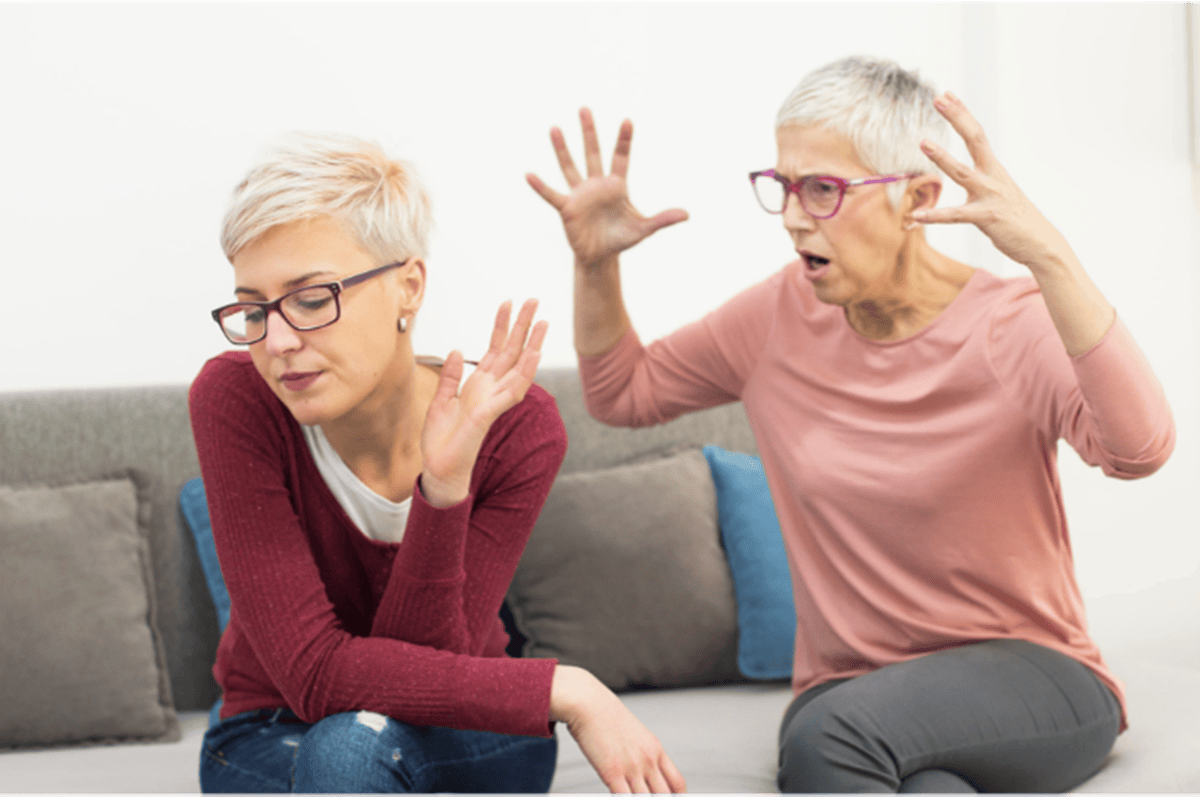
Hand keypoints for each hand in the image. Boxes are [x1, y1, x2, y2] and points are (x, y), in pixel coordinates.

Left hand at [419, 299, 546, 507]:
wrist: (439, 467)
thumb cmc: (442, 440)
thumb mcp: (440, 400)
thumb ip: (451, 377)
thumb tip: (457, 350)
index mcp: (479, 385)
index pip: (495, 348)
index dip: (502, 325)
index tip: (508, 302)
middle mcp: (491, 389)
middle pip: (512, 352)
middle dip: (523, 326)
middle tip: (535, 300)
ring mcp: (493, 400)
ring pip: (519, 367)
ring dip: (533, 344)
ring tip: (544, 322)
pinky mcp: (490, 412)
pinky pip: (512, 390)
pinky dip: (525, 372)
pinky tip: (535, 355)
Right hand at [526, 107, 687, 267]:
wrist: (600, 256)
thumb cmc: (622, 239)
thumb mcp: (644, 229)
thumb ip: (662, 219)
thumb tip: (687, 214)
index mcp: (616, 185)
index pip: (621, 157)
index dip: (624, 140)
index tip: (627, 120)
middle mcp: (596, 184)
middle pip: (593, 153)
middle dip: (589, 132)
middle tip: (585, 108)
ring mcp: (580, 194)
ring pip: (570, 166)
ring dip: (562, 149)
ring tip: (554, 128)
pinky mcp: (566, 208)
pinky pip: (552, 194)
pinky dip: (541, 187)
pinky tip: (529, 175)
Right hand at [551, 665, 686, 795]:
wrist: (590, 704)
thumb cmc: (607, 717)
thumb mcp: (635, 734)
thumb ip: (643, 753)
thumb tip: (644, 771)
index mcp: (656, 750)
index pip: (677, 783)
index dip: (677, 798)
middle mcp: (648, 760)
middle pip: (665, 796)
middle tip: (650, 799)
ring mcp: (632, 768)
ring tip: (632, 797)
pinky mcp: (613, 773)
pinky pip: (624, 798)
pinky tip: (617, 798)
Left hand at [912, 92, 1072, 271]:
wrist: (1041, 243)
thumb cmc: (1016, 219)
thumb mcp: (1000, 194)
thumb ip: (984, 182)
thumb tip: (972, 175)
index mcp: (994, 170)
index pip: (977, 135)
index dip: (962, 115)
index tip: (947, 95)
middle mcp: (993, 177)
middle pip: (975, 140)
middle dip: (957, 118)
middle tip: (939, 98)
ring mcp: (990, 196)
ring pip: (963, 172)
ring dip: (942, 157)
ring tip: (923, 142)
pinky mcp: (986, 218)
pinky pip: (955, 216)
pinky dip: (935, 216)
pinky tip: (916, 215)